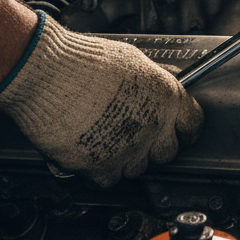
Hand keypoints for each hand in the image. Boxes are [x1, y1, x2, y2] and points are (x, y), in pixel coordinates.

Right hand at [0, 14, 203, 186]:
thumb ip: (153, 84)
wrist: (46, 72)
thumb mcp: (134, 62)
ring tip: (106, 138)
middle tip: (134, 136)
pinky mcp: (101, 166)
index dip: (184, 131)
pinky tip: (90, 150)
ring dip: (125, 159)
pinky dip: (99, 170)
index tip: (178, 133)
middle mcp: (154, 126)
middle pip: (167, 153)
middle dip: (153, 147)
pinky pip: (110, 179)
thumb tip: (157, 94)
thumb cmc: (83, 60)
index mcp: (168, 98)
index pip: (193, 125)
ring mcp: (129, 149)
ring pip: (138, 169)